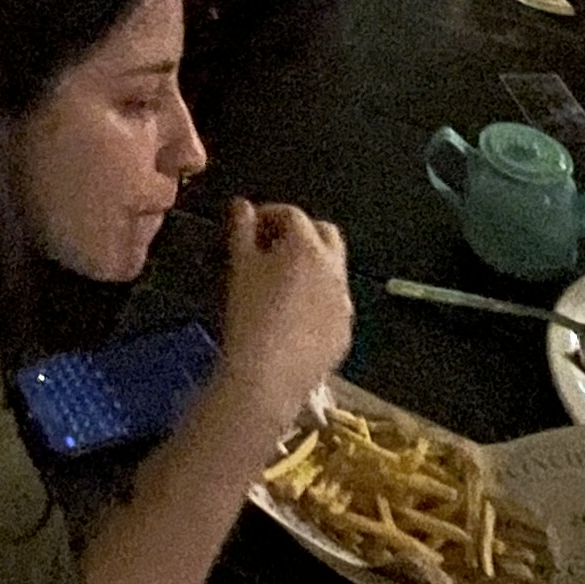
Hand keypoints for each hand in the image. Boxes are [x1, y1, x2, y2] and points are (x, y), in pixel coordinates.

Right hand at [218, 198, 352, 425]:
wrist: (266, 377)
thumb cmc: (249, 317)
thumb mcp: (239, 267)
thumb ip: (242, 229)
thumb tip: (242, 206)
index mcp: (307, 248)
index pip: (292, 215)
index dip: (269, 214)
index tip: (251, 226)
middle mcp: (334, 270)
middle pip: (325, 234)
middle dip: (300, 233)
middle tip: (272, 247)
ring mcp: (344, 303)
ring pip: (333, 271)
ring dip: (312, 266)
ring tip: (282, 283)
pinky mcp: (345, 332)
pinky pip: (334, 305)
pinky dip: (318, 300)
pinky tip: (294, 316)